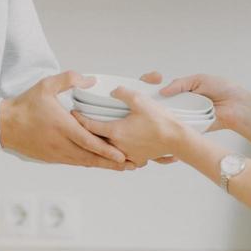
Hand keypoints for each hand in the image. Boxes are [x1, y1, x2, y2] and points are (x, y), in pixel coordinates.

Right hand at [0, 72, 133, 170]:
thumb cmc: (25, 105)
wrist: (5, 126)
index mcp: (62, 126)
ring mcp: (57, 153)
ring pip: (85, 162)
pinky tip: (101, 164)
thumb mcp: (46, 85)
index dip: (106, 150)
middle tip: (132, 165)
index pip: (88, 142)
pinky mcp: (53, 158)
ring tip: (123, 167)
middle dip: (113, 163)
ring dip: (104, 166)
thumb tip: (91, 80)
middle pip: (92, 158)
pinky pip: (75, 162)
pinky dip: (90, 163)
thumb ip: (69, 79)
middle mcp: (61, 144)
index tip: (122, 156)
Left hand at [72, 86, 188, 167]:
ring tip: (93, 136)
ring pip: (107, 150)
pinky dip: (114, 154)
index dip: (79, 118)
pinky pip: (121, 158)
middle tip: (79, 124)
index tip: (73, 113)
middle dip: (86, 132)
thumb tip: (113, 91)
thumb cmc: (160, 120)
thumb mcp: (140, 100)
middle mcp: (117, 146)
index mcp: (115, 131)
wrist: (177, 139)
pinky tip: (113, 149)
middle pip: (95, 140)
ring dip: (99, 143)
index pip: (90, 126)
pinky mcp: (137, 159)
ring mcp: (127, 155)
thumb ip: (123, 93)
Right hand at [141, 71, 250, 134]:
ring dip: (159, 112)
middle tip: (144, 96)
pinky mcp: (189, 128)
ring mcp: (184, 116)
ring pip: (166, 115)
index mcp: (182, 91)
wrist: (237, 105)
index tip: (150, 81)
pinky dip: (171, 124)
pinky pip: (177, 126)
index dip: (151, 85)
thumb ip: (180, 84)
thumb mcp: (199, 80)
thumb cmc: (223, 89)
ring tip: (152, 108)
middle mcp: (180, 104)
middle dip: (151, 100)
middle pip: (159, 103)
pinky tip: (163, 120)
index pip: (160, 88)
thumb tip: (162, 91)